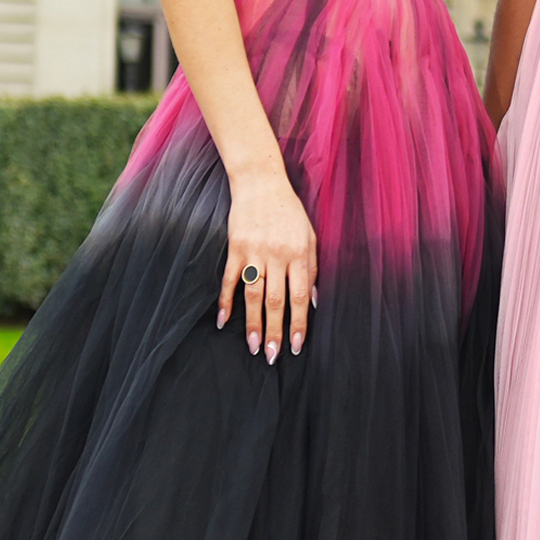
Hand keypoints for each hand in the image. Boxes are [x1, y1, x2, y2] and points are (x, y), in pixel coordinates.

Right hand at [218, 166, 317, 362]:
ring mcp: (254, 252)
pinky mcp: (235, 248)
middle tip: (273, 356)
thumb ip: (312, 268)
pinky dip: (226, 300)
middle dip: (275, 331)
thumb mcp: (310, 236)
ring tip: (254, 346)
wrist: (261, 183)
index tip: (296, 346)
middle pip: (276, 301)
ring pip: (253, 294)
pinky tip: (225, 320)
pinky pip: (230, 279)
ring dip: (253, 323)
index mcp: (298, 254)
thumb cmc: (289, 212)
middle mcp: (277, 255)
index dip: (298, 323)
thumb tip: (314, 301)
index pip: (299, 296)